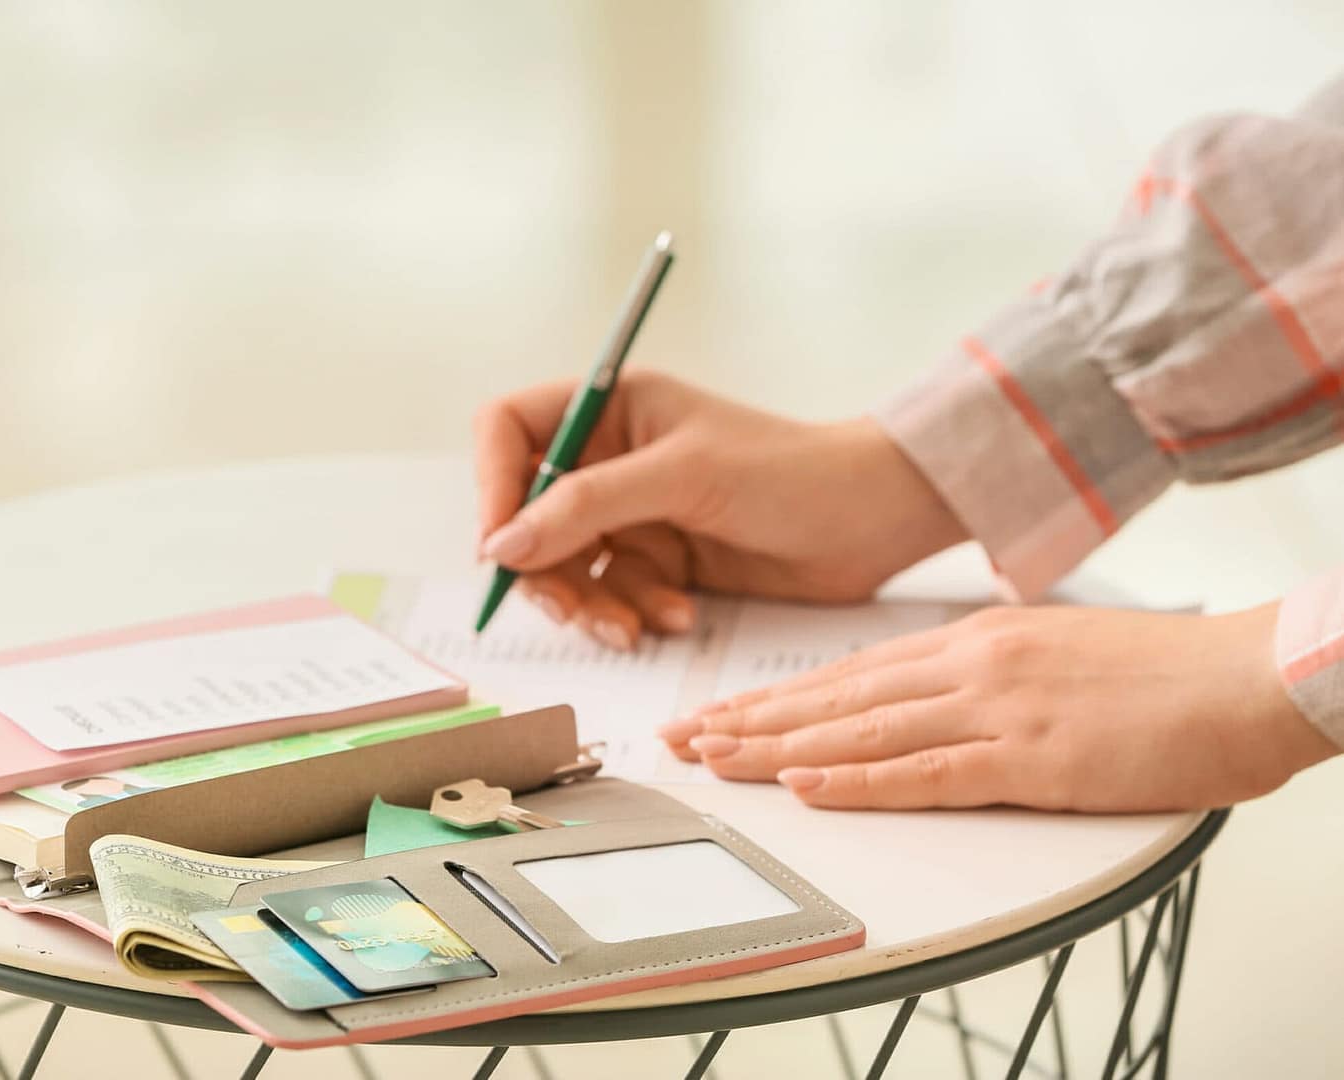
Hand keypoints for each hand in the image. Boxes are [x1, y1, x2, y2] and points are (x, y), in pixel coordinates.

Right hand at [472, 371, 965, 648]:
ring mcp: (632, 513)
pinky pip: (610, 595)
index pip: (508, 431)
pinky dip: (632, 613)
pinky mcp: (657, 561)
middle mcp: (611, 458)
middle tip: (568, 609)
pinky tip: (675, 614)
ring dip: (591, 604)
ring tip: (634, 625)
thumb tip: (502, 542)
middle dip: (543, 568)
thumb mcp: (683, 476)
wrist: (873, 521)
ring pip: (563, 567)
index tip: (499, 543)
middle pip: (526, 514)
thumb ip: (587, 503)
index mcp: (610, 407)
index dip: (491, 483)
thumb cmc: (790, 471)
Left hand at [658, 603, 1337, 810]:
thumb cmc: (1168, 674)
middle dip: (752, 720)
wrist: (1258, 671)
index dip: (780, 696)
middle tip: (682, 738)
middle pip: (838, 698)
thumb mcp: (1058, 654)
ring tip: (712, 761)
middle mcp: (972, 664)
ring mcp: (1000, 708)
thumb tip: (938, 696)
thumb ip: (990, 672)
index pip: (852, 672)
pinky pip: (929, 771)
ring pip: (863, 731)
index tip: (723, 711)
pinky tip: (806, 787)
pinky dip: (860, 782)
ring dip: (779, 750)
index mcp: (976, 640)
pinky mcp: (1036, 757)